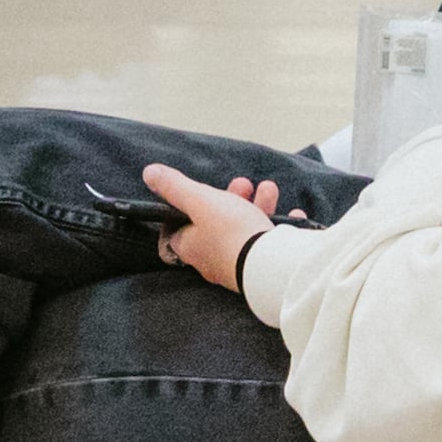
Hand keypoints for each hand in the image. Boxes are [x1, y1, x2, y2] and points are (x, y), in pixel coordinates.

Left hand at [143, 163, 289, 293]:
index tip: (202, 190)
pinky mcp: (264, 268)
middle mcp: (212, 260)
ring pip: (245, 230)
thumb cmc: (231, 231)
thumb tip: (149, 173)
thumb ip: (176, 187)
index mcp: (191, 246)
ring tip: (270, 189)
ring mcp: (239, 265)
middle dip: (232, 198)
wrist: (271, 265)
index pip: (179, 227)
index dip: (188, 207)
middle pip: (217, 224)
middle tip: (244, 183)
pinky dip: (278, 228)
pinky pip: (270, 244)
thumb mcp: (200, 200)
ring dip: (258, 205)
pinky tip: (292, 215)